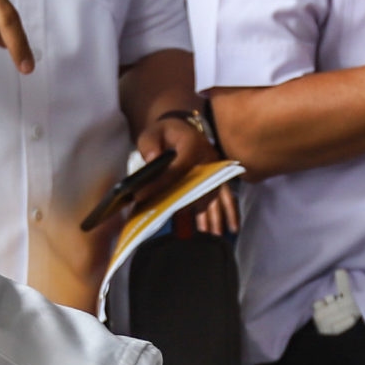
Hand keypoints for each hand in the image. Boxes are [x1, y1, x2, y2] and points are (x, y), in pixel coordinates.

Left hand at [135, 112, 236, 235]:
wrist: (181, 131)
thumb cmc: (165, 133)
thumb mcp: (152, 133)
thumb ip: (149, 145)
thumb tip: (152, 160)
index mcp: (193, 144)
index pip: (176, 168)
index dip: (159, 184)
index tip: (140, 196)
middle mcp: (209, 159)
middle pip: (198, 187)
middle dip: (185, 205)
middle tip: (170, 219)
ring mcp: (216, 171)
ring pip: (214, 196)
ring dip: (213, 216)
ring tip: (208, 234)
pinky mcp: (217, 180)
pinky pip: (224, 199)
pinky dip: (224, 214)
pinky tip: (222, 230)